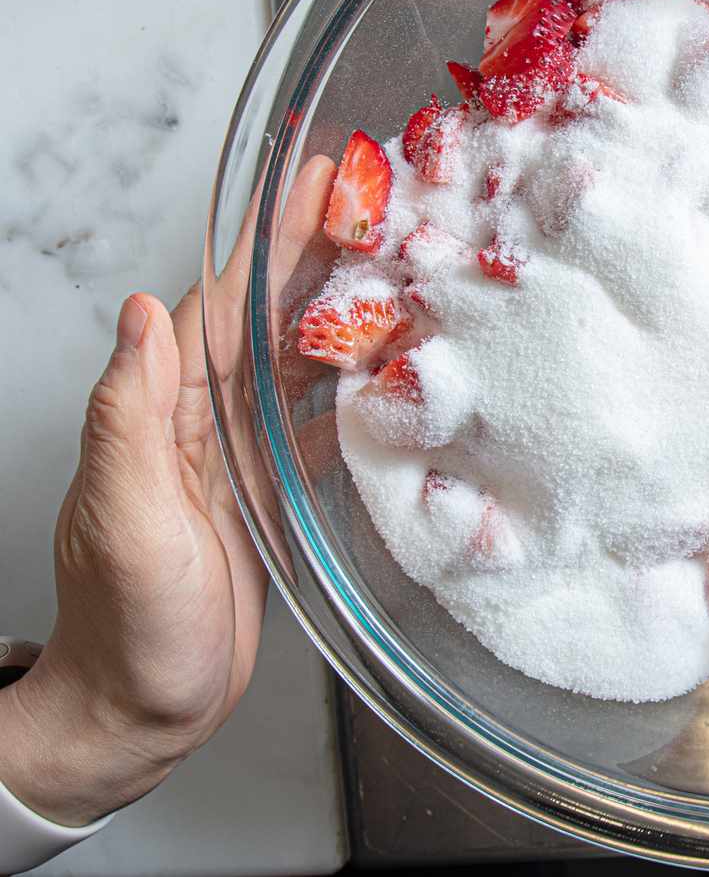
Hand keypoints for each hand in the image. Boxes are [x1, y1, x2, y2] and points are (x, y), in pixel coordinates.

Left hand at [0, 158, 333, 826]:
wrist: (140, 710)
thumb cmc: (126, 626)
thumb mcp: (121, 519)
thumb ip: (127, 415)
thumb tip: (136, 313)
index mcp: (163, 409)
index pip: (221, 301)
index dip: (269, 238)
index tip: (316, 180)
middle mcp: (201, 418)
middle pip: (269, 316)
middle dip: (320, 254)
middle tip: (381, 201)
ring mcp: (238, 454)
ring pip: (299, 362)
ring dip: (345, 312)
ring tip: (404, 265)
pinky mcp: (270, 492)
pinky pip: (319, 424)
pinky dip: (357, 391)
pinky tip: (398, 373)